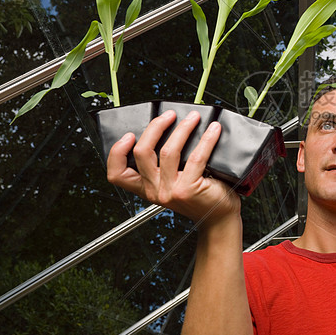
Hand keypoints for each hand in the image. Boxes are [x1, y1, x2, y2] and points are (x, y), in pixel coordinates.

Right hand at [107, 109, 240, 224]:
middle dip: (155, 127)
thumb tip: (167, 129)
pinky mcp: (189, 190)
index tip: (129, 135)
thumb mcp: (173, 182)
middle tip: (169, 115)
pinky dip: (206, 139)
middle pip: (142, 152)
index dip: (117, 152)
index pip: (117, 174)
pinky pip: (196, 157)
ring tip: (193, 118)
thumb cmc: (200, 197)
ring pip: (168, 151)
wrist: (218, 218)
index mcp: (146, 188)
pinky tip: (212, 130)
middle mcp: (155, 191)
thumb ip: (164, 164)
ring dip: (182, 128)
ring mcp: (170, 192)